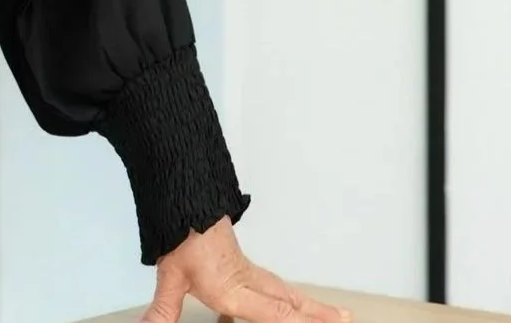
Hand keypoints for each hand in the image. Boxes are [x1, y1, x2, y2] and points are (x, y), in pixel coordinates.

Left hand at [142, 218, 353, 322]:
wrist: (181, 199)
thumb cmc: (179, 235)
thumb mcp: (170, 275)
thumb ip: (164, 309)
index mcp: (233, 289)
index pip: (274, 312)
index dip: (298, 321)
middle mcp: (247, 281)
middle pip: (288, 301)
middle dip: (317, 314)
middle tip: (346, 318)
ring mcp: (247, 271)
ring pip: (283, 291)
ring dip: (307, 306)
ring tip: (333, 314)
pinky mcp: (241, 264)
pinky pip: (271, 285)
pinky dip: (286, 297)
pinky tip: (286, 307)